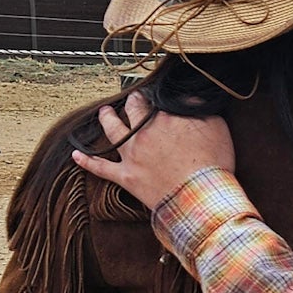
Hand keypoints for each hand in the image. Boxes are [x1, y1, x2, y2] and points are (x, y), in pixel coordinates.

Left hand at [73, 92, 236, 212]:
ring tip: (104, 112)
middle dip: (132, 102)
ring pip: (113, 130)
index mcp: (164, 116)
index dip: (155, 96)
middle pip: (133, 109)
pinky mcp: (126, 177)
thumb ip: (199, 108)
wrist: (199, 198)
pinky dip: (87, 162)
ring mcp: (132, 153)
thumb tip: (188, 96)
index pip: (156, 98)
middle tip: (133, 99)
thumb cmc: (212, 165)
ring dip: (107, 118)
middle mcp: (144, 130)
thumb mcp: (216, 127)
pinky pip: (101, 168)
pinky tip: (76, 156)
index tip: (155, 95)